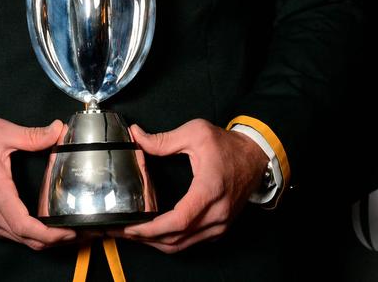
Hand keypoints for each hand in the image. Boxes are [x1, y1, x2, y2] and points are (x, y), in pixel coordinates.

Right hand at [0, 117, 75, 250]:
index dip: (49, 234)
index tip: (69, 230)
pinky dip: (32, 235)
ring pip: (21, 240)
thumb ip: (30, 135)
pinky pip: (13, 235)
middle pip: (28, 240)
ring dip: (45, 239)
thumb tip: (57, 130)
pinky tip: (46, 225)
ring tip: (67, 228)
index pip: (24, 226)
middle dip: (56, 240)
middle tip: (80, 231)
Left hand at [116, 119, 267, 252]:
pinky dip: (172, 241)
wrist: (255, 157)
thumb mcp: (195, 133)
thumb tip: (136, 136)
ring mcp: (220, 224)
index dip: (153, 228)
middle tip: (122, 231)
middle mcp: (217, 213)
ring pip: (184, 245)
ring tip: (134, 234)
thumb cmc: (227, 145)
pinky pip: (193, 242)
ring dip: (157, 243)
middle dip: (147, 239)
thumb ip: (163, 140)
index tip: (132, 228)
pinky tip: (156, 233)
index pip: (179, 220)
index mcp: (210, 189)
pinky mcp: (220, 227)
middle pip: (178, 239)